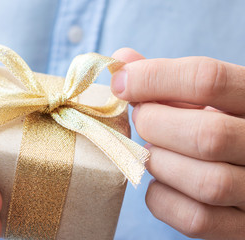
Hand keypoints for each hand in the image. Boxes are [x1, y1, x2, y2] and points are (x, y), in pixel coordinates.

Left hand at [111, 49, 244, 238]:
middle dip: (154, 124)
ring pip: (205, 182)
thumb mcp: (207, 94)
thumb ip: (168, 77)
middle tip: (142, 118)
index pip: (207, 79)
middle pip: (205, 135)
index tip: (121, 83)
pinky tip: (162, 180)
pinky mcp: (242, 227)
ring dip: (160, 163)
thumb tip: (122, 61)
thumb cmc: (220, 121)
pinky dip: (162, 198)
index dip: (153, 78)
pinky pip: (195, 219)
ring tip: (154, 149)